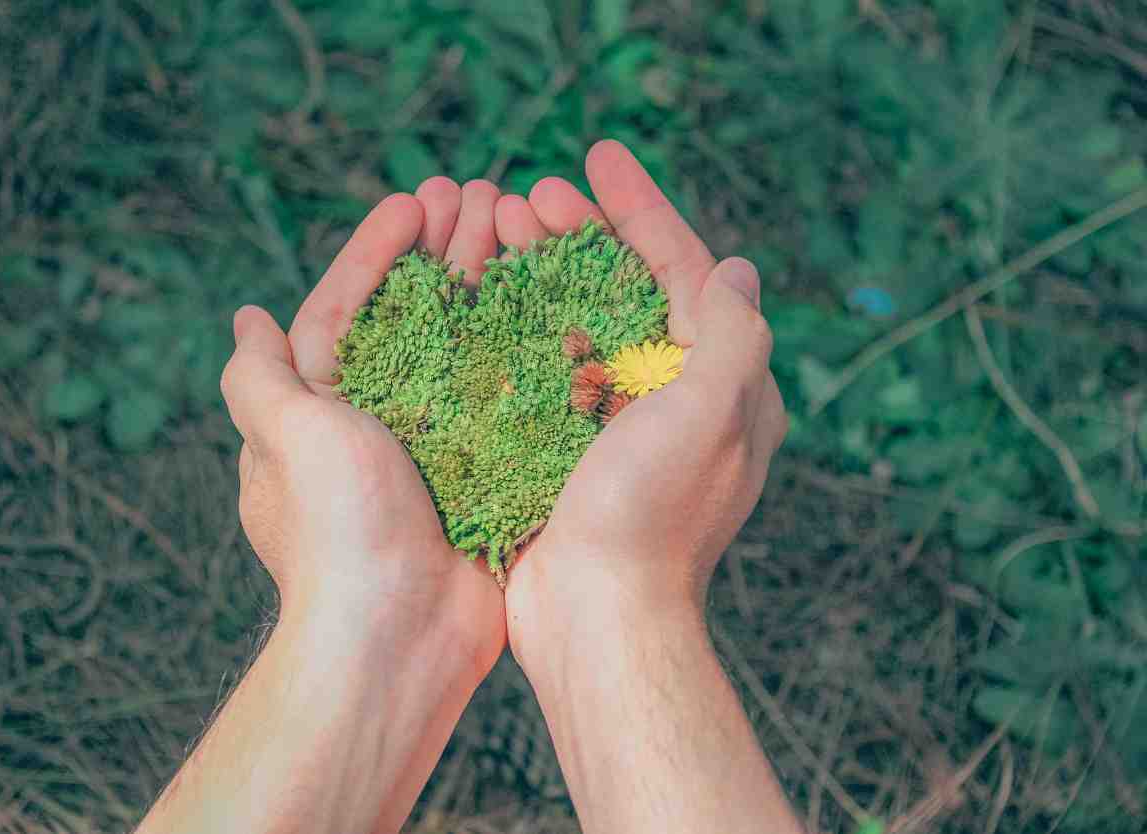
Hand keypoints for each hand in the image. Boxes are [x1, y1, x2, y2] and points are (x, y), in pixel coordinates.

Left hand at [219, 180, 506, 830]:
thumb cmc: (338, 532)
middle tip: (479, 196)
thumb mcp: (287, 439)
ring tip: (518, 227)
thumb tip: (245, 319)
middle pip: (413, 317)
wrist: (400, 638)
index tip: (415, 200)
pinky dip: (526, 350)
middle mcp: (378, 425)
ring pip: (466, 348)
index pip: (347, 308)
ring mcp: (436, 449)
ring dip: (486, 286)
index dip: (378, 250)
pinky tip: (555, 305)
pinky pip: (508, 397)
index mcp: (322, 411)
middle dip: (441, 255)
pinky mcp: (486, 474)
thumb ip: (260, 378)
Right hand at [495, 140, 787, 656]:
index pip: (686, 272)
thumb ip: (732, 333)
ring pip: (583, 326)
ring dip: (543, 274)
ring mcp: (622, 427)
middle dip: (582, 235)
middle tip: (527, 196)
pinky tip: (485, 300)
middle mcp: (678, 400)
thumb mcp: (711, 412)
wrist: (595, 619)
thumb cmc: (653, 515)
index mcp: (724, 386)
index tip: (597, 156)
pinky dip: (521, 330)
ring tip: (496, 231)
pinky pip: (549, 371)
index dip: (642, 209)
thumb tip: (739, 270)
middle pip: (629, 291)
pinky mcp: (571, 451)